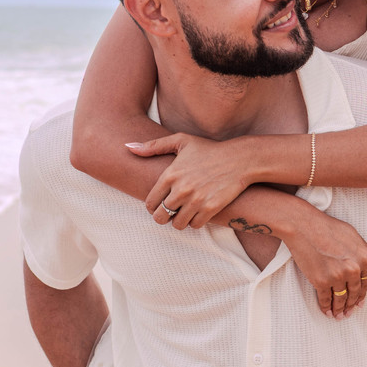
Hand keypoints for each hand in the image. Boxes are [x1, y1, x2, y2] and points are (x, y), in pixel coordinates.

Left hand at [126, 133, 255, 227]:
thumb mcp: (181, 141)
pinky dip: (195, 222)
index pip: (150, 202)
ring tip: (184, 213)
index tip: (159, 205)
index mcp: (170, 174)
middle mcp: (181, 189)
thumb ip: (153, 146)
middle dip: (163, 217)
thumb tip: (127, 147)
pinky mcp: (211, 208)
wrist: (239, 159)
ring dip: (179, 221)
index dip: (152, 207)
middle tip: (170, 213)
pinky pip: (195, 225)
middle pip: (160, 217)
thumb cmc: (209, 149)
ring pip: (177, 224)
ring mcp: (196, 200)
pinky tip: (198, 213)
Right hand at [281, 204, 366, 318]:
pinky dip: (326, 308)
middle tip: (348, 312)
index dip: (362, 294)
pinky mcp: (321, 281)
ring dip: (340, 309)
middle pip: (355, 293)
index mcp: (365, 258)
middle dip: (351, 305)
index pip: (366, 283)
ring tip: (338, 315)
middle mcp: (354, 269)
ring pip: (341, 299)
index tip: (359, 302)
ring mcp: (337, 276)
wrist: (304, 226)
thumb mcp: (357, 238)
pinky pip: (326, 299)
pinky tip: (327, 311)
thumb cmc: (329, 228)